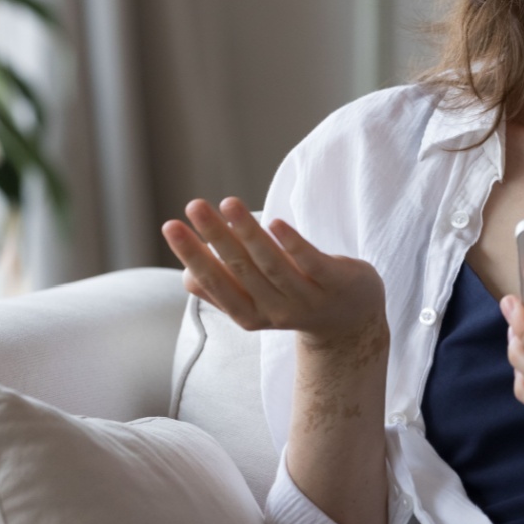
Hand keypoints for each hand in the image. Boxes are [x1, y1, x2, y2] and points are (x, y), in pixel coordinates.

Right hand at [161, 197, 386, 349]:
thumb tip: (186, 275)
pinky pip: (312, 263)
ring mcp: (308, 297)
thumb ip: (226, 290)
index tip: (171, 225)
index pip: (213, 283)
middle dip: (214, 237)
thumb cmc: (294, 300)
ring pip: (273, 264)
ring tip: (227, 202)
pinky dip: (293, 244)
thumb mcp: (257, 302)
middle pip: (240, 269)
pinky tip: (275, 222)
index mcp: (249, 314)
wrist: (352, 322)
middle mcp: (276, 310)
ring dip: (248, 232)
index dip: (192, 255)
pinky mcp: (337, 282)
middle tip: (193, 205)